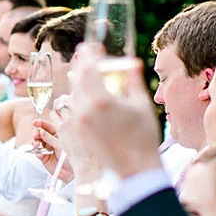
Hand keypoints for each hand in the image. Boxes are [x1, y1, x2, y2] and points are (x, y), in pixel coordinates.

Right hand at [31, 120, 73, 183]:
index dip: (41, 124)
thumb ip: (50, 139)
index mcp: (58, 135)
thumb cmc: (71, 157)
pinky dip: (36, 151)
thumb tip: (41, 131)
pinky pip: (37, 152)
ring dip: (34, 141)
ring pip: (37, 142)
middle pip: (40, 133)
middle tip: (35, 134)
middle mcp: (51, 141)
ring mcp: (47, 149)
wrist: (72, 173)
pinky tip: (39, 152)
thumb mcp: (61, 145)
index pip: (48, 127)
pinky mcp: (43, 157)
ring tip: (36, 144)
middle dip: (36, 133)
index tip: (35, 122)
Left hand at [70, 48, 162, 178]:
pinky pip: (72, 108)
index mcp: (101, 101)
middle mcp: (85, 110)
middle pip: (77, 80)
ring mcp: (78, 121)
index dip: (88, 56)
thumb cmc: (143, 137)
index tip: (89, 46)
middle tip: (84, 55)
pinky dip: (75, 97)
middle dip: (81, 66)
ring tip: (80, 72)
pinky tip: (80, 93)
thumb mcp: (142, 105)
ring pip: (72, 94)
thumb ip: (133, 81)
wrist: (134, 168)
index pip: (89, 70)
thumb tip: (132, 62)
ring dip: (77, 81)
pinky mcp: (77, 131)